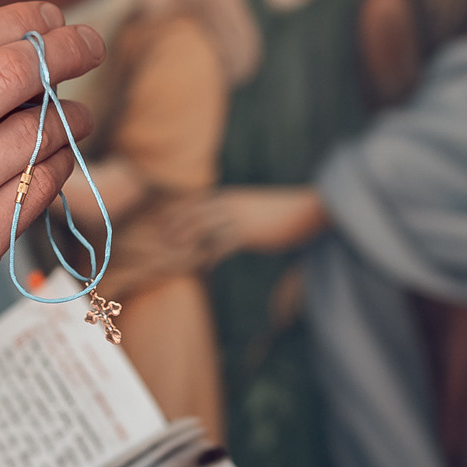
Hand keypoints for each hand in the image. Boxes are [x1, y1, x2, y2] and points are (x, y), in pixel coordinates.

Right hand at [0, 2, 101, 415]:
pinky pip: (37, 190)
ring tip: (78, 114)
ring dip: (70, 115)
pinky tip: (57, 161)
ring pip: (34, 133)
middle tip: (89, 44)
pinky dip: (59, 166)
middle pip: (7, 73)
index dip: (17, 19)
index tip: (49, 17)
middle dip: (64, 50)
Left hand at [156, 185, 328, 268]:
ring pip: (202, 228)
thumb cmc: (281, 211)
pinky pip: (222, 246)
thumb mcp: (252, 207)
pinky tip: (207, 269)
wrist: (306, 210)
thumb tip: (225, 222)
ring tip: (176, 259)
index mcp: (227, 197)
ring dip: (188, 243)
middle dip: (174, 228)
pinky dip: (211, 258)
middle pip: (191, 214)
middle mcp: (228, 204)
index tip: (164, 228)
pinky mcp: (248, 233)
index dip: (176, 215)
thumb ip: (235, 212)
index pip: (193, 203)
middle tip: (161, 245)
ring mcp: (237, 218)